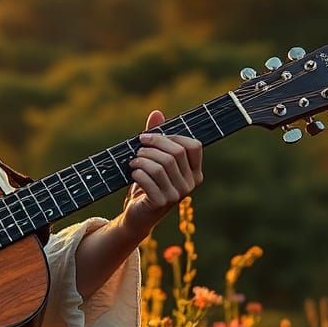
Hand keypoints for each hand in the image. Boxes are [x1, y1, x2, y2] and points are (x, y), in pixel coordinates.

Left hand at [123, 109, 202, 239]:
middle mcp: (190, 184)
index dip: (170, 137)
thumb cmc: (147, 183)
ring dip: (142, 159)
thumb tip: (156, 113)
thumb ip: (156, 138)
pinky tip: (133, 173)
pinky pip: (149, 180)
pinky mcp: (161, 203)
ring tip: (133, 161)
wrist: (138, 214)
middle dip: (152, 146)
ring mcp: (177, 195)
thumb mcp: (152, 159)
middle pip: (175, 154)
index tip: (148, 137)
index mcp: (195, 172)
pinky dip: (138, 172)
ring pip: (160, 166)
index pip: (193, 146)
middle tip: (138, 148)